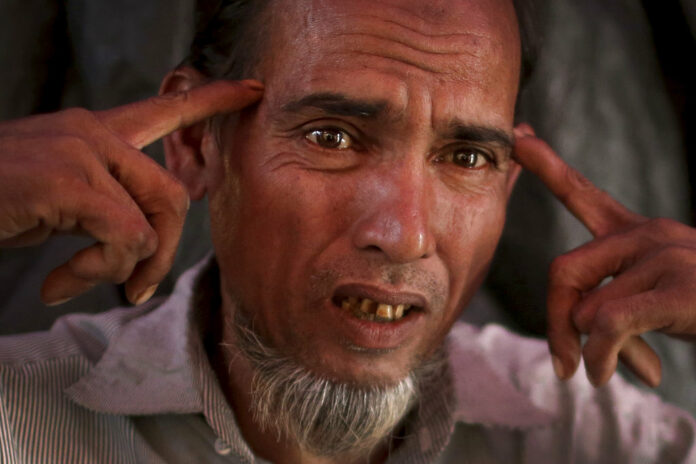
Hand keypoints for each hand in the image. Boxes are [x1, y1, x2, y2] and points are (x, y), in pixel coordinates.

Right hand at [0, 79, 262, 305]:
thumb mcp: (57, 202)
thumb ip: (105, 208)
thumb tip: (140, 250)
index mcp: (93, 132)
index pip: (164, 109)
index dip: (211, 101)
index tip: (252, 92)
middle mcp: (94, 133)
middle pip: (174, 195)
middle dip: (162, 253)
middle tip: (135, 289)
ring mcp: (83, 152)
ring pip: (154, 221)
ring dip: (126, 269)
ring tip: (79, 284)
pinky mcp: (71, 180)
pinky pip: (124, 240)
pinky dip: (100, 273)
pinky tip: (59, 285)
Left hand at [513, 124, 695, 387]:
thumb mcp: (652, 303)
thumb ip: (608, 309)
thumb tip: (577, 351)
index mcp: (640, 233)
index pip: (583, 194)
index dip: (547, 165)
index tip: (519, 135)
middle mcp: (649, 236)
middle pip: (564, 271)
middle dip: (556, 320)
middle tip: (564, 362)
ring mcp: (666, 257)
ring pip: (586, 309)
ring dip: (594, 352)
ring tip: (627, 366)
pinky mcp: (678, 289)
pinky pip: (606, 325)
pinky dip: (598, 358)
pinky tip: (605, 374)